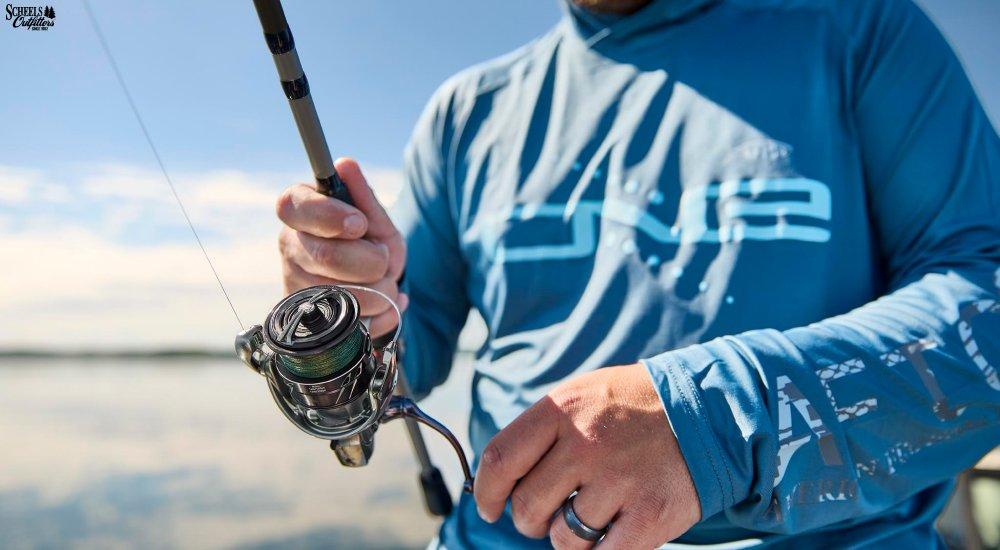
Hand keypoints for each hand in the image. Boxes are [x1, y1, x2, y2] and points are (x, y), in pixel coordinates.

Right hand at [277, 158, 406, 335]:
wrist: (375, 289)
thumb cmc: (370, 246)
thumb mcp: (376, 222)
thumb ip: (364, 198)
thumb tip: (345, 164)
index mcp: (300, 211)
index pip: (293, 206)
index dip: (328, 215)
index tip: (358, 224)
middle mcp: (290, 245)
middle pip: (326, 256)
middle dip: (370, 261)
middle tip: (382, 259)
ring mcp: (293, 283)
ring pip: (340, 295)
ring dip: (379, 293)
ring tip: (383, 285)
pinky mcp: (305, 321)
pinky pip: (346, 325)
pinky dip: (376, 317)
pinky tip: (377, 307)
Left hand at [474, 364, 700, 548]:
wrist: (706, 410)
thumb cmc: (632, 408)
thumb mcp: (581, 397)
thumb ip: (540, 434)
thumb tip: (498, 481)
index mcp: (562, 409)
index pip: (501, 460)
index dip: (486, 492)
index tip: (489, 507)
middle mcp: (585, 443)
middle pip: (527, 506)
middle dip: (530, 520)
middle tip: (548, 513)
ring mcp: (618, 480)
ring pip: (562, 539)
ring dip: (568, 537)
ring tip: (590, 515)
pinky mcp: (648, 514)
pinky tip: (611, 531)